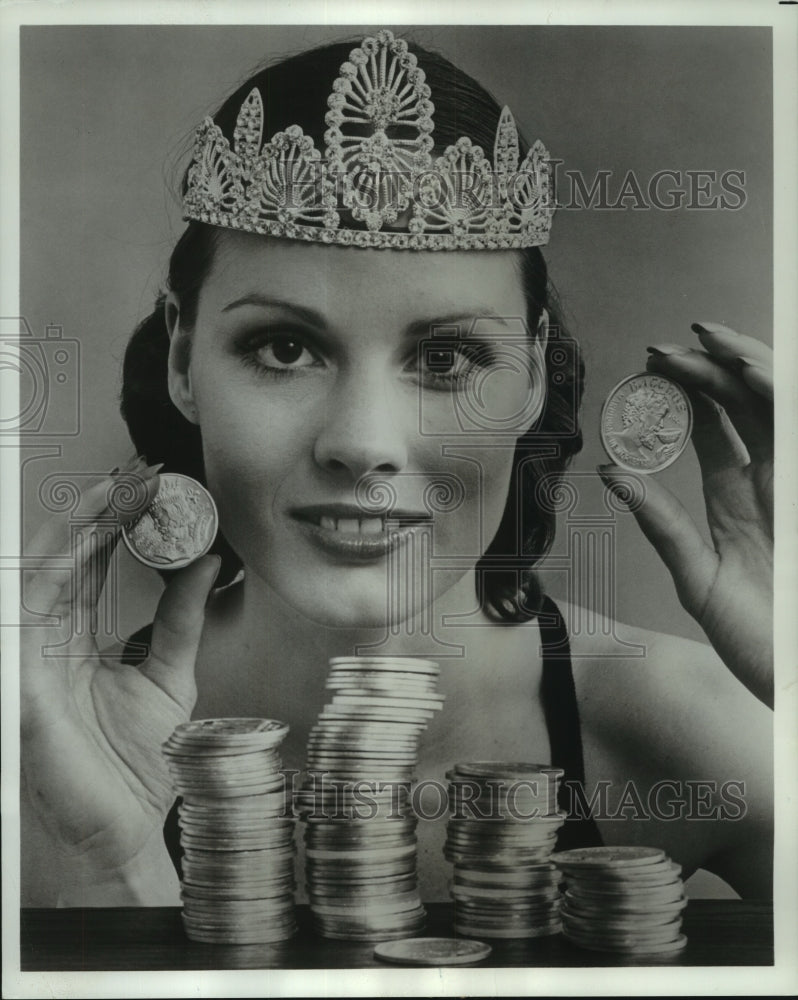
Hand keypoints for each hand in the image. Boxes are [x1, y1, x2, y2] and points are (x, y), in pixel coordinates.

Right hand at [21, 456, 219, 887]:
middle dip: (95, 515)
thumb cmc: (139, 763)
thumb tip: (207, 564)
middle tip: (133, 477)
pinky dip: (53, 571)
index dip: (113, 527)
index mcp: (75, 645)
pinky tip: (81, 538)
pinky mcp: (19, 682)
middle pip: (63, 563)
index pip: (88, 571)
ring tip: (110, 492)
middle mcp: (46, 645)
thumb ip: (181, 619)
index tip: (149, 491)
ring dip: (74, 529)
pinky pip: (28, 613)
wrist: (129, 826)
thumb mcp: (169, 675)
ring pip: (40, 576)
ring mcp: (27, 661)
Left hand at [598, 322, 772, 706]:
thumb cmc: (760, 639)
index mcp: (736, 500)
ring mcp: (792, 481)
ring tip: (705, 340)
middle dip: (706, 369)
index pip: (710, 431)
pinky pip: (794, 425)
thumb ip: (661, 524)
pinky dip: (775, 392)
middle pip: (741, 406)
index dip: (682, 395)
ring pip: (774, 405)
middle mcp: (769, 482)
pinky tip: (747, 370)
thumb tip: (611, 474)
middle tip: (665, 347)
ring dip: (743, 366)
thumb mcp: (698, 578)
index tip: (649, 368)